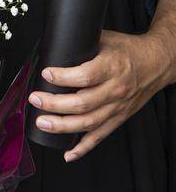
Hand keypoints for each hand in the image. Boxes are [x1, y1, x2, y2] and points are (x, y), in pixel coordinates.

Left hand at [28, 28, 170, 161]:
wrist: (156, 64)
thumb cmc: (128, 49)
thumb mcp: (105, 38)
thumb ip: (81, 44)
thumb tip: (54, 44)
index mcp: (112, 67)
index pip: (85, 76)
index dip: (63, 77)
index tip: (46, 73)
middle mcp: (115, 90)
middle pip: (82, 103)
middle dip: (54, 104)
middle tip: (35, 99)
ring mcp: (117, 107)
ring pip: (88, 123)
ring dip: (63, 126)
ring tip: (42, 123)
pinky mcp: (119, 118)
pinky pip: (100, 136)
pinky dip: (83, 148)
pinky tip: (68, 153)